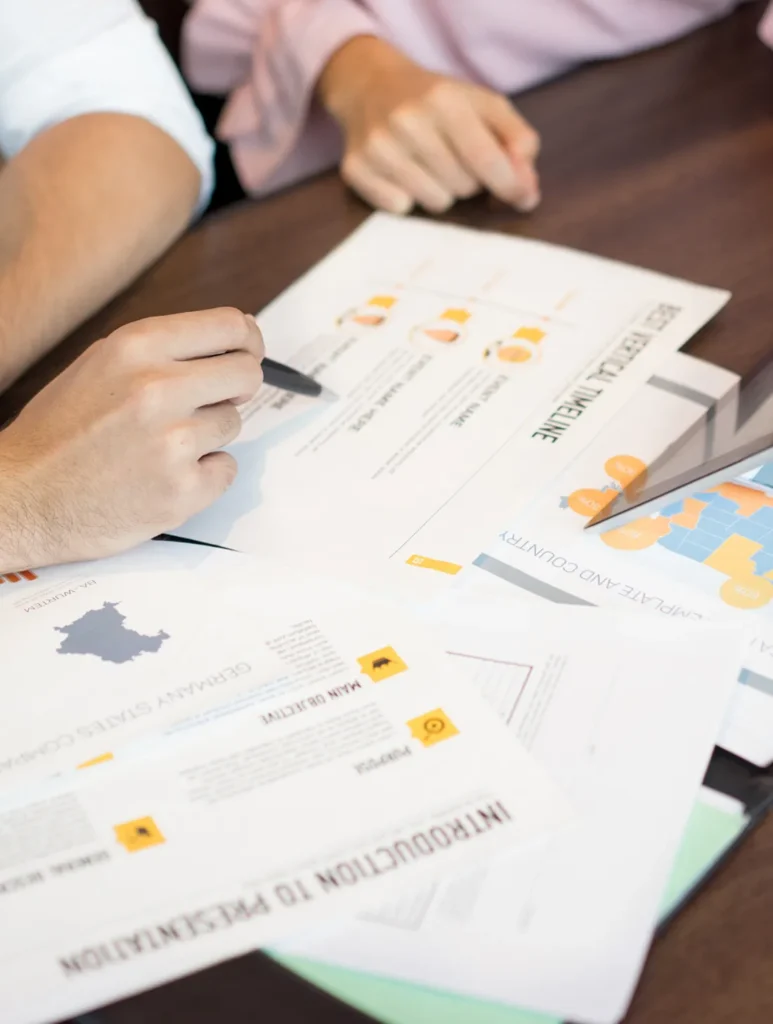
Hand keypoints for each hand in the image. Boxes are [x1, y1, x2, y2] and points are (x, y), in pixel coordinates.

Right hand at [0, 308, 263, 570]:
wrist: (23, 497)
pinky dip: (204, 476)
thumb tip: (232, 341)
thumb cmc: (58, 433)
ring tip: (160, 447)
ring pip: (233, 424)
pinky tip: (164, 476)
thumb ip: (164, 352)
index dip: (248, 342)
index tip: (248, 354)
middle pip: (246, 374)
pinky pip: (225, 470)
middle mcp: (158, 388)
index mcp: (137, 347)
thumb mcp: (101, 365)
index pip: (230, 326)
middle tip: (211, 403)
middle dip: (235, 389)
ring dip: (208, 436)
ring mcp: (174, 442)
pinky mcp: (183, 491)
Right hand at [317, 36, 539, 214]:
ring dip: (441, 192)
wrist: (370, 85)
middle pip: (463, 187)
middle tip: (454, 158)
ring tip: (429, 165)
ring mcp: (378, 147)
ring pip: (435, 203)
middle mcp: (407, 121)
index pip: (486, 159)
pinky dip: (407, 198)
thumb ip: (516, 139)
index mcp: (444, 99)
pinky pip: (401, 209)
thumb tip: (527, 188)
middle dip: (469, 180)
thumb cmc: (436, 101)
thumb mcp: (483, 104)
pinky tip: (402, 174)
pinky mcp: (356, 169)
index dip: (511, 185)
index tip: (524, 197)